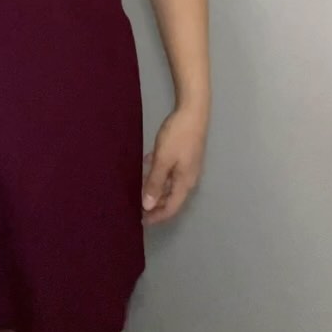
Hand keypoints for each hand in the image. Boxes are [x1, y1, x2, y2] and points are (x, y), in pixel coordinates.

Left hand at [141, 101, 208, 225]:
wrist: (194, 111)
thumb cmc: (178, 136)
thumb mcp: (163, 160)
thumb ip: (155, 183)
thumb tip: (148, 206)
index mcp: (185, 183)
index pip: (171, 208)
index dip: (156, 216)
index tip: (141, 220)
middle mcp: (189, 178)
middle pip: (171, 198)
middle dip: (155, 203)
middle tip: (137, 205)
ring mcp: (188, 166)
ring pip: (170, 183)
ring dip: (155, 187)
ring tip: (139, 186)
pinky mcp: (185, 155)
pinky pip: (170, 170)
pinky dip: (159, 172)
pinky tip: (147, 164)